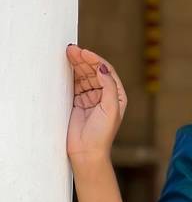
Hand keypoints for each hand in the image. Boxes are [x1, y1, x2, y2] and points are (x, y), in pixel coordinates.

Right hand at [66, 44, 127, 162]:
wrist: (86, 151)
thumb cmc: (102, 134)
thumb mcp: (110, 109)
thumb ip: (108, 87)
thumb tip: (102, 67)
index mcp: (116, 96)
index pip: (107, 72)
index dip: (96, 60)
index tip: (85, 53)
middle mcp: (104, 95)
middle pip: (94, 71)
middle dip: (84, 59)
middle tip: (72, 49)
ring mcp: (90, 98)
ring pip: (83, 75)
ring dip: (76, 64)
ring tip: (67, 53)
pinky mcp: (78, 101)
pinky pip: (74, 83)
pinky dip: (69, 74)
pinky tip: (65, 66)